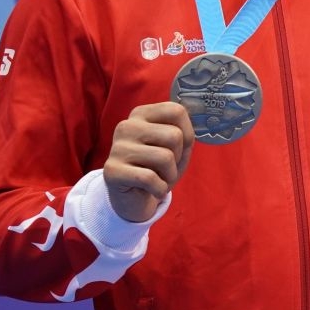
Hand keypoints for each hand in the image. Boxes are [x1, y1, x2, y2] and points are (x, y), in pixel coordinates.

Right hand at [103, 103, 195, 222]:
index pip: (176, 111)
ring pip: (165, 157)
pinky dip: (159, 189)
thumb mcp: (178, 148)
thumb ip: (185, 133)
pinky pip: (149, 178)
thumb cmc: (159, 169)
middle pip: (174, 135)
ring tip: (158, 178)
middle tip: (165, 167)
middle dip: (178, 158)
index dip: (187, 134)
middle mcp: (127, 126)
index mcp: (142, 114)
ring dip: (169, 175)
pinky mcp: (111, 170)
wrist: (135, 198)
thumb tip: (198, 120)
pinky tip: (151, 189)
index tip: (178, 147)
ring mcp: (117, 147)